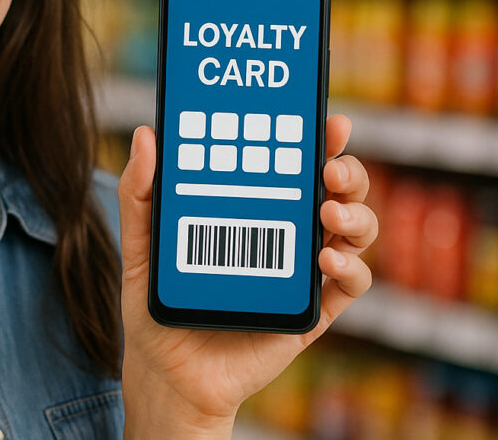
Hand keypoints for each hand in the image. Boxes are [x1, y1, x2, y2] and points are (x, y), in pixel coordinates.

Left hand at [118, 115, 376, 437]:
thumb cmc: (157, 307)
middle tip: (331, 168)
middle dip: (348, 170)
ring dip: (355, 213)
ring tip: (326, 211)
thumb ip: (141, 195)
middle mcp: (287, 233)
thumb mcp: (141, 246)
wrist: (166, 377)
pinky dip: (351, 266)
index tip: (325, 120)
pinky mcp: (311, 312)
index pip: (295, 164)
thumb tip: (145, 135)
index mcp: (255, 209)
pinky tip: (324, 259)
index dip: (318, 139)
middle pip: (338, 190)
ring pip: (356, 231)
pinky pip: (351, 284)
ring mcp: (303, 272)